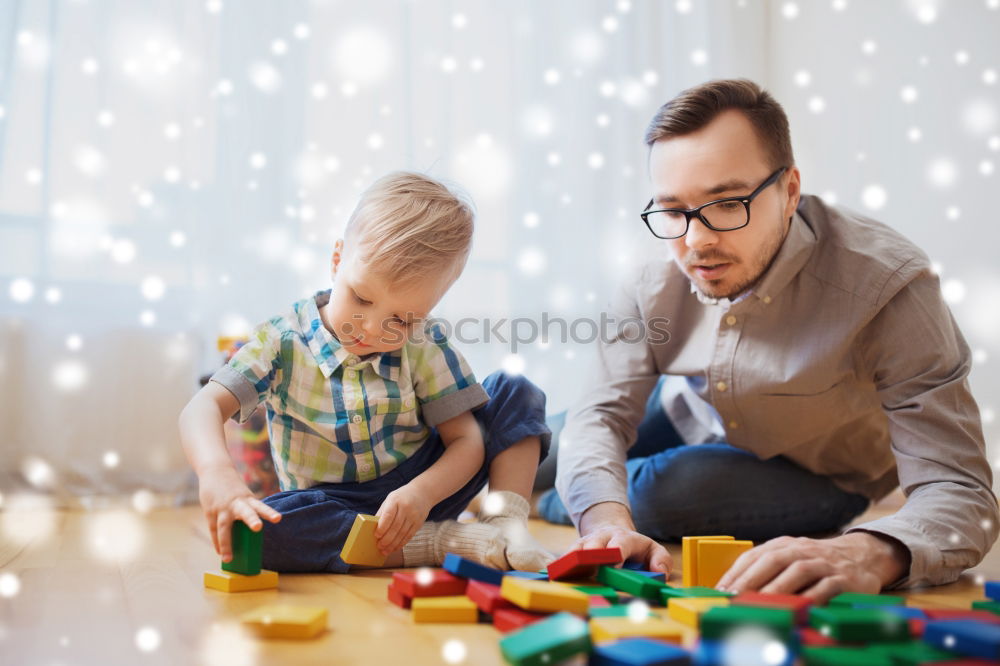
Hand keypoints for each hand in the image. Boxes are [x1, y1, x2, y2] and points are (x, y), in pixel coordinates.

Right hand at [198, 464, 280, 561]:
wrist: (216, 471)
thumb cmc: (233, 489)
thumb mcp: (243, 496)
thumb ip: (246, 512)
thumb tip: (246, 537)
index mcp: (248, 499)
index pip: (260, 506)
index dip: (269, 513)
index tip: (278, 519)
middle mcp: (237, 503)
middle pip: (245, 512)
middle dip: (251, 519)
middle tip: (258, 527)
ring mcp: (222, 508)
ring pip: (224, 525)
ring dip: (226, 542)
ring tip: (228, 558)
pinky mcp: (210, 511)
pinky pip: (214, 530)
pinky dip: (217, 542)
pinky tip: (220, 553)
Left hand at [374, 483, 432, 554]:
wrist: (422, 492)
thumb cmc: (402, 497)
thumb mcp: (391, 499)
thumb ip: (382, 512)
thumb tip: (373, 528)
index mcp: (396, 500)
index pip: (388, 515)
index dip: (382, 527)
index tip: (376, 535)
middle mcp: (406, 508)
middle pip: (395, 527)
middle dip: (386, 539)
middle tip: (379, 546)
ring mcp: (414, 516)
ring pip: (402, 533)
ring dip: (393, 544)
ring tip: (385, 551)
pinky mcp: (419, 523)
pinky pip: (409, 535)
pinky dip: (401, 543)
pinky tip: (395, 548)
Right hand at [569, 525, 672, 574]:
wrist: (612, 532)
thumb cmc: (635, 548)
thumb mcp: (653, 550)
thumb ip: (661, 560)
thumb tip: (659, 572)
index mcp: (624, 538)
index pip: (620, 543)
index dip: (617, 552)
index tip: (615, 565)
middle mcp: (603, 538)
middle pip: (594, 543)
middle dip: (591, 553)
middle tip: (588, 565)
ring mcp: (587, 543)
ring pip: (577, 548)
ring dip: (571, 559)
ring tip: (564, 571)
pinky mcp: (575, 551)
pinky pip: (566, 557)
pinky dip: (560, 565)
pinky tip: (554, 574)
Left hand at [716, 532, 910, 603]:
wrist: (861, 555)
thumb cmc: (815, 562)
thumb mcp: (790, 558)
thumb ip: (765, 569)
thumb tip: (731, 589)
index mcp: (784, 545)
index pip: (754, 555)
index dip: (736, 572)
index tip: (720, 590)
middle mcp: (802, 550)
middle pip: (773, 560)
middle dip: (752, 579)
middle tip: (735, 597)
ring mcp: (824, 563)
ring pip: (798, 571)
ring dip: (778, 588)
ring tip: (762, 604)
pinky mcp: (844, 578)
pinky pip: (827, 587)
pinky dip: (812, 597)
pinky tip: (799, 608)